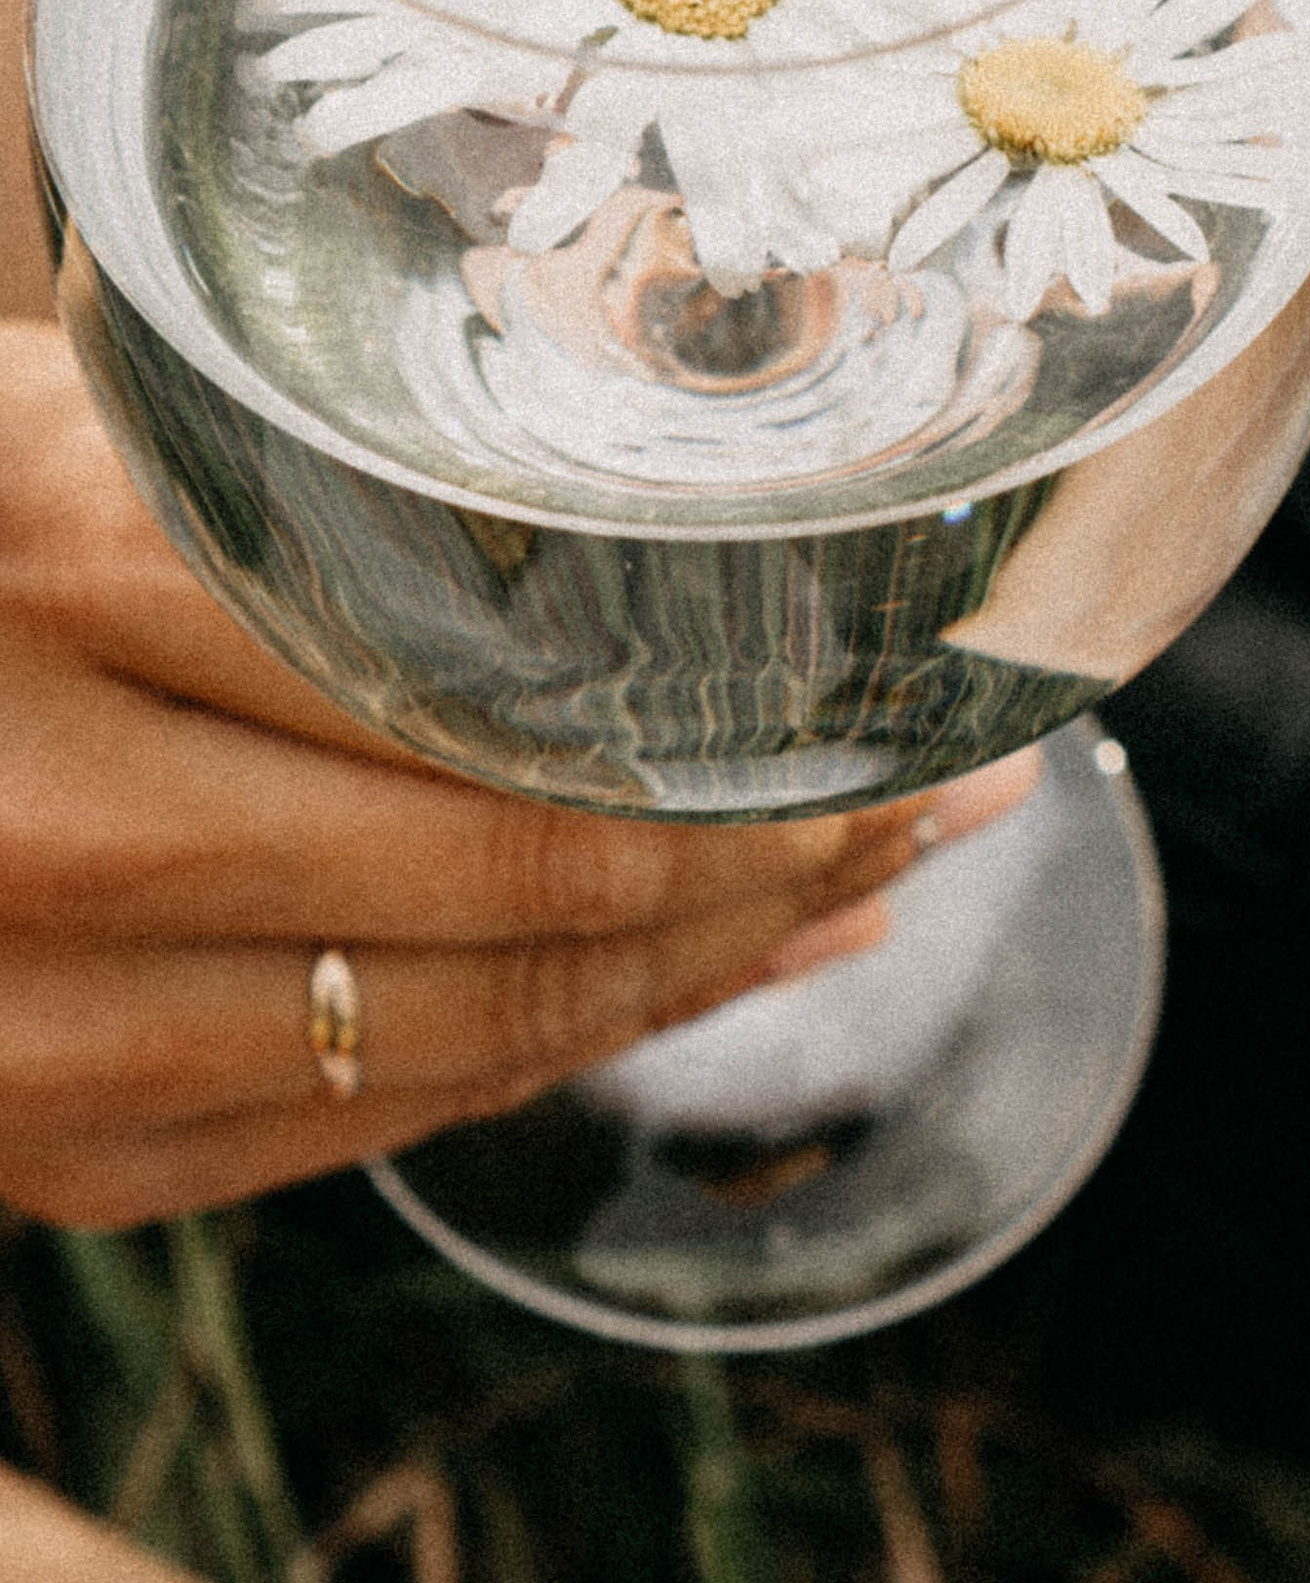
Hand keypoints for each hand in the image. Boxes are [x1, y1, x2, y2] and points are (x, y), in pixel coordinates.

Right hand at [0, 322, 1032, 1226]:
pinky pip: (360, 1128)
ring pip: (471, 1032)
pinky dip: (539, 1060)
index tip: (912, 705)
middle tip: (945, 812)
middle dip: (786, 865)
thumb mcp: (48, 428)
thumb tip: (613, 547)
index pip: (513, 711)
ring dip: (701, 979)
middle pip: (532, 885)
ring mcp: (35, 1028)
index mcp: (52, 565)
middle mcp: (46, 821)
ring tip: (854, 903)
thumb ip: (276, 494)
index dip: (753, 735)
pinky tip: (665, 998)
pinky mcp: (39, 1154)